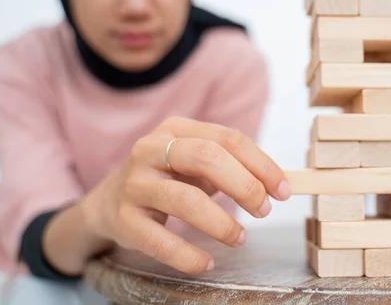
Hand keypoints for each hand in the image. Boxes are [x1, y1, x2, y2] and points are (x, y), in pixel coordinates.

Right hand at [79, 116, 290, 273]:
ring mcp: (134, 183)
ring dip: (221, 224)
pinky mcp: (123, 218)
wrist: (107, 203)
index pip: (227, 138)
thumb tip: (277, 184)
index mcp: (176, 128)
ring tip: (240, 238)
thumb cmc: (166, 179)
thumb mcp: (194, 164)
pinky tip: (207, 262)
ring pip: (186, 200)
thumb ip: (231, 167)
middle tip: (264, 210)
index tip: (282, 190)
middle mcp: (152, 149)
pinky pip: (160, 240)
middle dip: (245, 186)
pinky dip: (188, 256)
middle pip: (207, 158)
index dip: (260, 164)